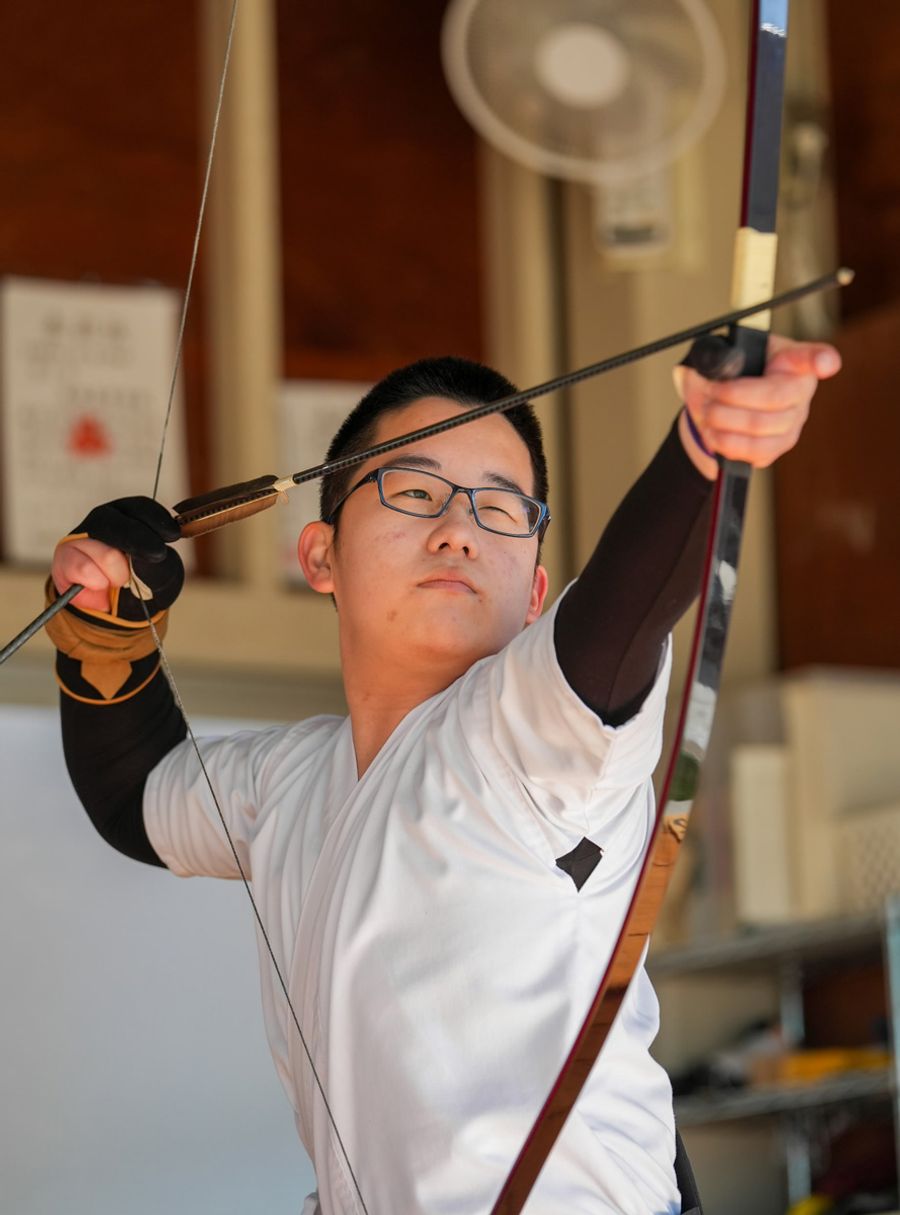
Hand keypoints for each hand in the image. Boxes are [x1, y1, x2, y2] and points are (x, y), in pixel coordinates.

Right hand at [52, 497, 183, 616]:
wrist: (111, 607)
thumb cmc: (138, 581)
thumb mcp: (157, 571)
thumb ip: (155, 562)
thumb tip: (148, 555)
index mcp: (127, 515)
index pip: (142, 507)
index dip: (159, 521)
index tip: (173, 536)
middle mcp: (103, 519)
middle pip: (121, 525)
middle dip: (142, 546)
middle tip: (156, 557)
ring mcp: (81, 536)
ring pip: (107, 555)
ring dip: (119, 575)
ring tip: (119, 580)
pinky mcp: (66, 555)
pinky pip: (85, 570)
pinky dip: (98, 583)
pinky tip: (100, 584)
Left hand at [673, 334, 841, 475]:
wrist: (719, 403)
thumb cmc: (728, 373)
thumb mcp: (723, 355)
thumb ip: (720, 357)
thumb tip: (716, 370)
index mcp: (792, 360)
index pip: (813, 357)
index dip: (820, 361)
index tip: (825, 363)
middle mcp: (800, 392)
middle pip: (773, 398)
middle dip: (731, 396)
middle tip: (709, 392)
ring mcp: (793, 423)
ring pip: (760, 428)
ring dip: (723, 420)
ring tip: (707, 412)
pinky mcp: (777, 448)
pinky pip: (754, 452)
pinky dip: (726, 442)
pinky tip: (713, 432)